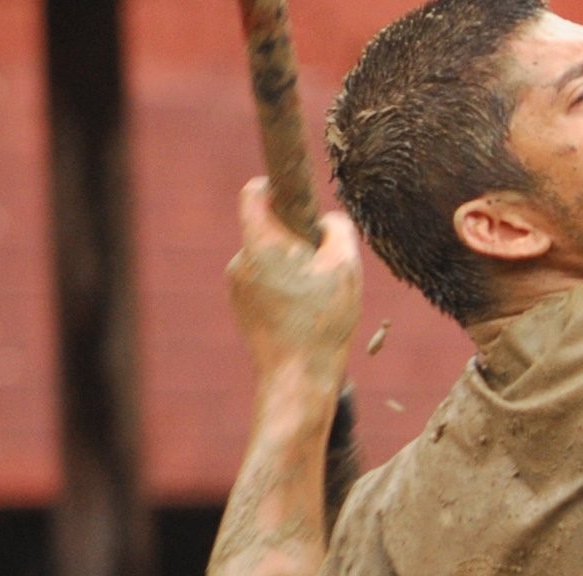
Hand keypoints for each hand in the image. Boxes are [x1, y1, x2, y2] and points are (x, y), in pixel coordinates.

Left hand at [225, 179, 361, 398]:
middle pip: (269, 231)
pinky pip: (265, 286)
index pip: (255, 193)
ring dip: (293, 271)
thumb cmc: (322, 322)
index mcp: (260, 242)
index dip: (277, 189)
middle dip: (296, 242)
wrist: (296, 378)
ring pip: (269, 262)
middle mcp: (241, 260)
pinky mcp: (242, 309)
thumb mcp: (345, 269)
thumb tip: (329, 220)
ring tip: (317, 303)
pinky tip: (305, 319)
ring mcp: (237, 286)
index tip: (299, 205)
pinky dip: (285, 294)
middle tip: (324, 270)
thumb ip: (339, 231)